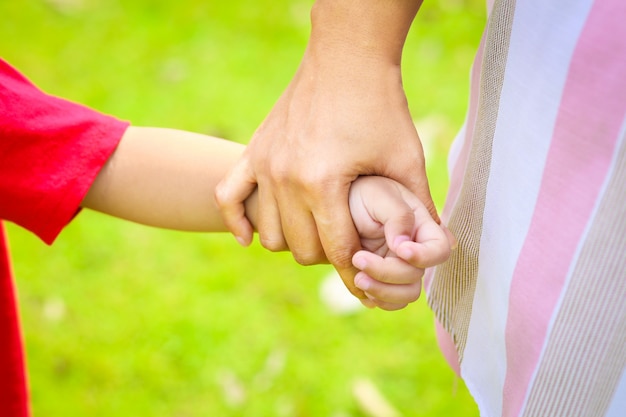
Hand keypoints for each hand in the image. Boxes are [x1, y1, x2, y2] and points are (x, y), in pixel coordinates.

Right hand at [215, 0, 433, 298]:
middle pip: (302, 249)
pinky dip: (239, 222)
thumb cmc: (381, 106)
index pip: (335, 249)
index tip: (367, 272)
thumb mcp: (407, 157)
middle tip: (347, 242)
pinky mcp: (253, 151)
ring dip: (294, 242)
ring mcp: (264, 163)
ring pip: (271, 234)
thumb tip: (433, 245)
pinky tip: (249, 237)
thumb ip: (419, 206)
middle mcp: (285, 177)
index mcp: (322, 182)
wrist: (347, 57)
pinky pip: (229, 197)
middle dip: (328, 255)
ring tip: (317, 231)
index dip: (355, 267)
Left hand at [349, 176, 451, 309]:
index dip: (424, 256)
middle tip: (358, 258)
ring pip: (407, 294)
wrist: (333, 205)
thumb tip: (404, 246)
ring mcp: (399, 267)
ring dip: (382, 291)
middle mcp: (414, 250)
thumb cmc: (360, 192)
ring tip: (357, 278)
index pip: (439, 250)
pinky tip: (357, 282)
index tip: (400, 250)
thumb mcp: (378, 195)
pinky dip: (376, 298)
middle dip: (387, 272)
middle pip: (416, 276)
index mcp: (421, 226)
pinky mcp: (382, 280)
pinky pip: (389, 301)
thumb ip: (397, 216)